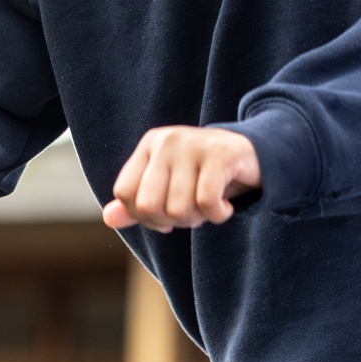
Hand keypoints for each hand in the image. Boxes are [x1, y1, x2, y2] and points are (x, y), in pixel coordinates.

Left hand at [103, 125, 261, 232]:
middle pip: (148, 205)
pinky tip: (224, 208)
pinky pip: (206, 202)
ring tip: (209, 206)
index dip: (143, 217)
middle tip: (190, 213)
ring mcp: (193, 145)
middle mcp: (167, 141)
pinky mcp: (220, 154)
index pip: (125, 194)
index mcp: (149, 145)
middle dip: (171, 221)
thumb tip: (108, 219)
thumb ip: (137, 203)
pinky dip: (218, 215)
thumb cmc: (203, 175)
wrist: (252, 155)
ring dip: (198, 219)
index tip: (165, 216)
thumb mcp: (168, 186)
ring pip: (178, 208)